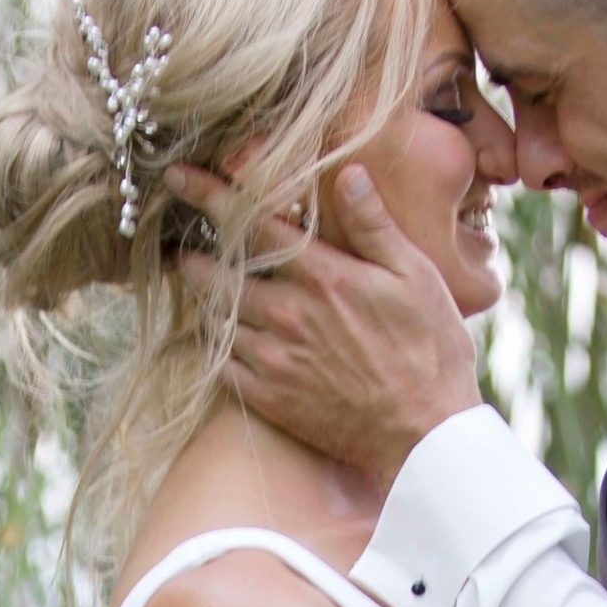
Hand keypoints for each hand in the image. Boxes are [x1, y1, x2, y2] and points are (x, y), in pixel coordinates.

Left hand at [166, 161, 482, 476]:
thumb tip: (348, 172)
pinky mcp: (268, 398)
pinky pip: (219, 365)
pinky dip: (212, 347)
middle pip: (219, 272)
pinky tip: (217, 340)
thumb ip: (374, 225)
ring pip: (216, 318)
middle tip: (186, 249)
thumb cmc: (429, 350)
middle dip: (197, 256)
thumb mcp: (415, 276)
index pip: (251, 222)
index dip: (209, 194)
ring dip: (206, 300)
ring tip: (202, 291)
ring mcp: (273, 358)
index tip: (177, 176)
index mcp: (321, 276)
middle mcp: (287, 313)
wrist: (423, 434)